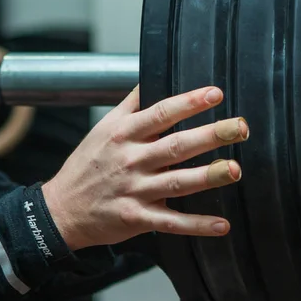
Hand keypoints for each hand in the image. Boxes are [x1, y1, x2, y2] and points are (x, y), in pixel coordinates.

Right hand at [42, 85, 247, 249]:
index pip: (161, 113)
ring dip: (208, 176)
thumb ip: (130, 104)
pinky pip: (171, 223)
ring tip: (235, 169)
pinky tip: (222, 225)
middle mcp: (132, 161)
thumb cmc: (87, 164)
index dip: (189, 103)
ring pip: (178, 183)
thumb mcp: (103, 127)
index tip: (216, 93)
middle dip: (210, 135)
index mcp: (124, 134)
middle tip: (240, 128)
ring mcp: (135, 191)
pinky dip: (196, 225)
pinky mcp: (137, 218)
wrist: (60, 209)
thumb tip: (151, 75)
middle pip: (176, 146)